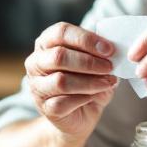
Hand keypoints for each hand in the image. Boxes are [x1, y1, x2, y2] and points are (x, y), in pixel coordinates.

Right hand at [24, 22, 119, 139]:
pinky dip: (83, 98)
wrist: (80, 114)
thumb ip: (100, 54)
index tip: (109, 49)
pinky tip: (94, 96)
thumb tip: (111, 51)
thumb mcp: (95, 63)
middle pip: (59, 56)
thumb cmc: (86, 81)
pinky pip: (63, 102)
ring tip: (107, 82)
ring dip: (90, 81)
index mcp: (47, 43)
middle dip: (89, 62)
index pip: (61, 32)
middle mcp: (36, 62)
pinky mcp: (45, 107)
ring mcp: (37, 86)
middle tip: (109, 66)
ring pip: (61, 81)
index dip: (86, 39)